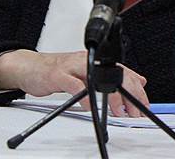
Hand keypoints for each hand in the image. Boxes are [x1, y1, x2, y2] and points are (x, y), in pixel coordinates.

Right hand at [0, 50, 149, 116]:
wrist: (30, 66)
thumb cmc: (59, 71)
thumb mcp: (88, 73)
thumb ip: (112, 77)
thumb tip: (139, 80)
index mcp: (96, 62)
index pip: (123, 72)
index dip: (137, 88)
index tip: (144, 104)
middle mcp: (88, 61)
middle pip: (115, 74)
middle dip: (129, 94)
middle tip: (135, 111)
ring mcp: (73, 67)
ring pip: (98, 78)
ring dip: (111, 96)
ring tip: (120, 111)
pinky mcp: (58, 75)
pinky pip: (74, 85)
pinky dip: (84, 95)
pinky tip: (90, 105)